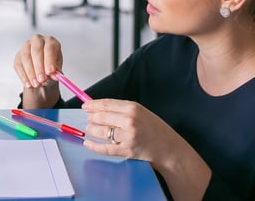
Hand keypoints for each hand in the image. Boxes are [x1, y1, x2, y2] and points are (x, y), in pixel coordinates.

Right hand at [13, 34, 62, 107]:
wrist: (41, 69)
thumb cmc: (50, 66)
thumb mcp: (56, 69)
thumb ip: (56, 72)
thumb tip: (55, 76)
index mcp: (50, 41)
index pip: (49, 48)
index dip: (50, 60)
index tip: (50, 72)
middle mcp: (37, 40)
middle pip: (36, 51)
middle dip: (39, 67)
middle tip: (42, 80)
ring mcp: (26, 47)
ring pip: (26, 58)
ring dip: (31, 73)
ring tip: (36, 84)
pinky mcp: (18, 56)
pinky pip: (19, 65)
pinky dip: (24, 76)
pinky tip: (29, 84)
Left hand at [82, 99, 211, 199]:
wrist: (169, 149)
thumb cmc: (155, 130)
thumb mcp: (141, 113)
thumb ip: (122, 110)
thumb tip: (99, 108)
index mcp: (133, 108)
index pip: (107, 104)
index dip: (93, 105)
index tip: (85, 106)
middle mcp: (130, 120)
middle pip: (102, 116)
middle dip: (92, 117)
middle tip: (87, 119)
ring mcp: (128, 136)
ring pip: (102, 131)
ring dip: (92, 130)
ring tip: (89, 129)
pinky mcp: (127, 150)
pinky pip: (106, 148)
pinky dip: (94, 146)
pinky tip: (88, 143)